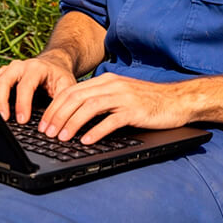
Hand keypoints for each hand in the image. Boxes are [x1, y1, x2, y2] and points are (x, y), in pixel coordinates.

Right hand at [0, 51, 77, 124]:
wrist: (53, 63)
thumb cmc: (59, 77)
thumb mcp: (66, 86)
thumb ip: (61, 102)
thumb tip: (51, 124)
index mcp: (35, 68)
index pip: (25, 85)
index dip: (22, 103)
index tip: (22, 120)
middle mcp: (18, 66)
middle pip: (3, 81)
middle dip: (0, 101)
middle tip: (2, 119)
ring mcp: (6, 69)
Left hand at [40, 72, 194, 143]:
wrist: (178, 100)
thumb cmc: (149, 101)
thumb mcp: (121, 96)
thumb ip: (101, 101)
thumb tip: (75, 117)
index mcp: (106, 81)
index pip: (72, 91)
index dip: (54, 107)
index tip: (43, 123)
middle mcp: (112, 85)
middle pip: (76, 98)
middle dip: (57, 116)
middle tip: (46, 133)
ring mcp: (124, 97)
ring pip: (89, 107)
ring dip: (72, 123)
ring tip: (62, 138)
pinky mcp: (135, 110)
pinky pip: (111, 120)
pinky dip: (96, 131)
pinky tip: (87, 141)